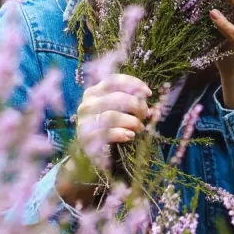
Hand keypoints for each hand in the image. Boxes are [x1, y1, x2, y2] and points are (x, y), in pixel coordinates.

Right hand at [63, 74, 152, 206]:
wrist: (91, 152)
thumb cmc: (109, 127)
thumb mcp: (118, 110)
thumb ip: (130, 103)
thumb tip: (150, 105)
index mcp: (94, 92)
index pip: (114, 81)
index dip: (133, 84)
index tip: (148, 93)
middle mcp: (87, 104)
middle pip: (116, 97)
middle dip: (136, 106)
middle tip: (145, 115)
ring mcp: (84, 121)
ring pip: (112, 116)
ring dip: (131, 121)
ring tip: (140, 128)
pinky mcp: (86, 138)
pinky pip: (106, 133)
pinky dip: (122, 133)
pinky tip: (130, 136)